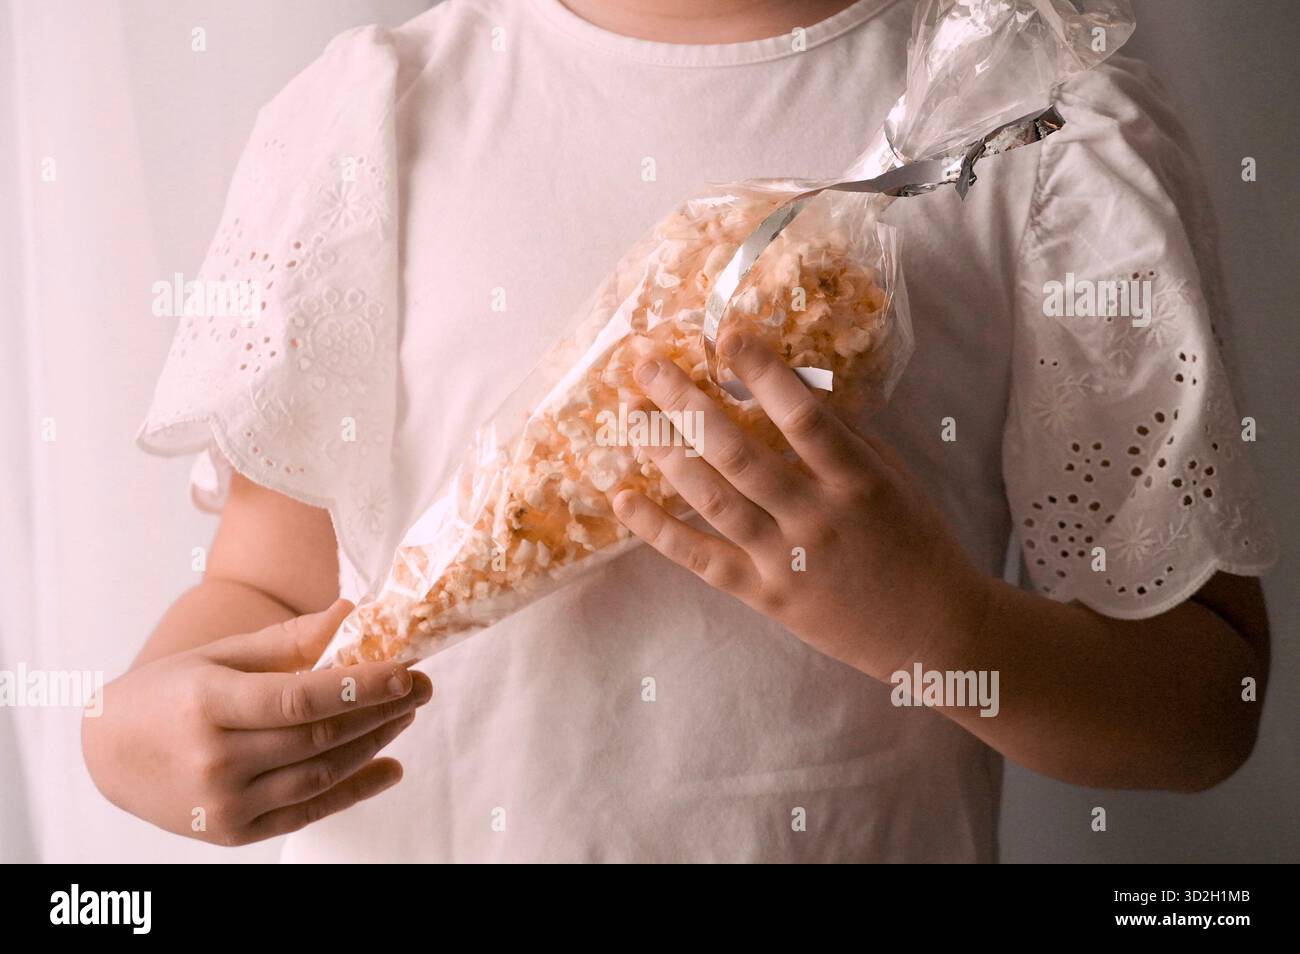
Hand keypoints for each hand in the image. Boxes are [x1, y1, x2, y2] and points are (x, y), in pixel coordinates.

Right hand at [82, 600, 432, 845]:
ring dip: (374, 745)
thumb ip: (288, 639)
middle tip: (421, 689)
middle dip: (381, 712)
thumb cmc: (169, 691)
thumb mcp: (219, 654)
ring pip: (320, 776)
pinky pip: (307, 813)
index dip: (360, 687)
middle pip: (318, 737)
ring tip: (405, 718)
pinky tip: (389, 767)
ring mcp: (223, 803)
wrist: (109, 753)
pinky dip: (355, 791)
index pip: (300, 697)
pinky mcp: (232, 833)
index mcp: (209, 702)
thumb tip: (352, 612)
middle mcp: (215, 758)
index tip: (407, 671)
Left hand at [613, 331, 991, 680]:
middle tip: (646, 365)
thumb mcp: (894, 478)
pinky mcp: (765, 596)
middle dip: (686, 403)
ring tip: (632, 415)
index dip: (762, 371)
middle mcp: (817, 518)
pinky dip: (657, 529)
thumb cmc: (916, 542)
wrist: (934, 632)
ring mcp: (787, 560)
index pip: (803, 416)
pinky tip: (622, 498)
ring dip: (664, 452)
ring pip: (712, 499)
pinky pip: (700, 559)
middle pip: (738, 453)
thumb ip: (844, 435)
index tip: (725, 331)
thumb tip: (792, 383)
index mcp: (858, 481)